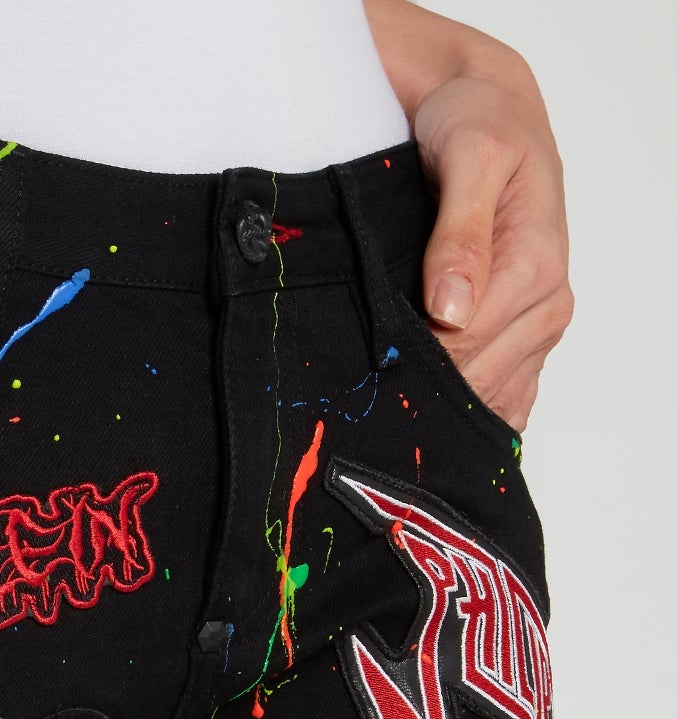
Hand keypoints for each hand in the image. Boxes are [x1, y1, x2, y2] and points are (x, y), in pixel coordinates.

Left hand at [366, 1, 573, 430]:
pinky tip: (425, 403)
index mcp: (538, 267)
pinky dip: (460, 409)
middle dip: (421, 379)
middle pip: (474, 381)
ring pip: (483, 399)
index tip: (367, 353)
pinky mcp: (522, 344)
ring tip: (389, 378)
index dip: (412, 356)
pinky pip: (497, 402)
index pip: (466, 348)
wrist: (488, 112)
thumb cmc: (477, 124)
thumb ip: (461, 233)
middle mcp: (547, 306)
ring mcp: (536, 331)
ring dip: (436, 399)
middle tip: (367, 370)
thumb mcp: (470, 155)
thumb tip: (452, 310)